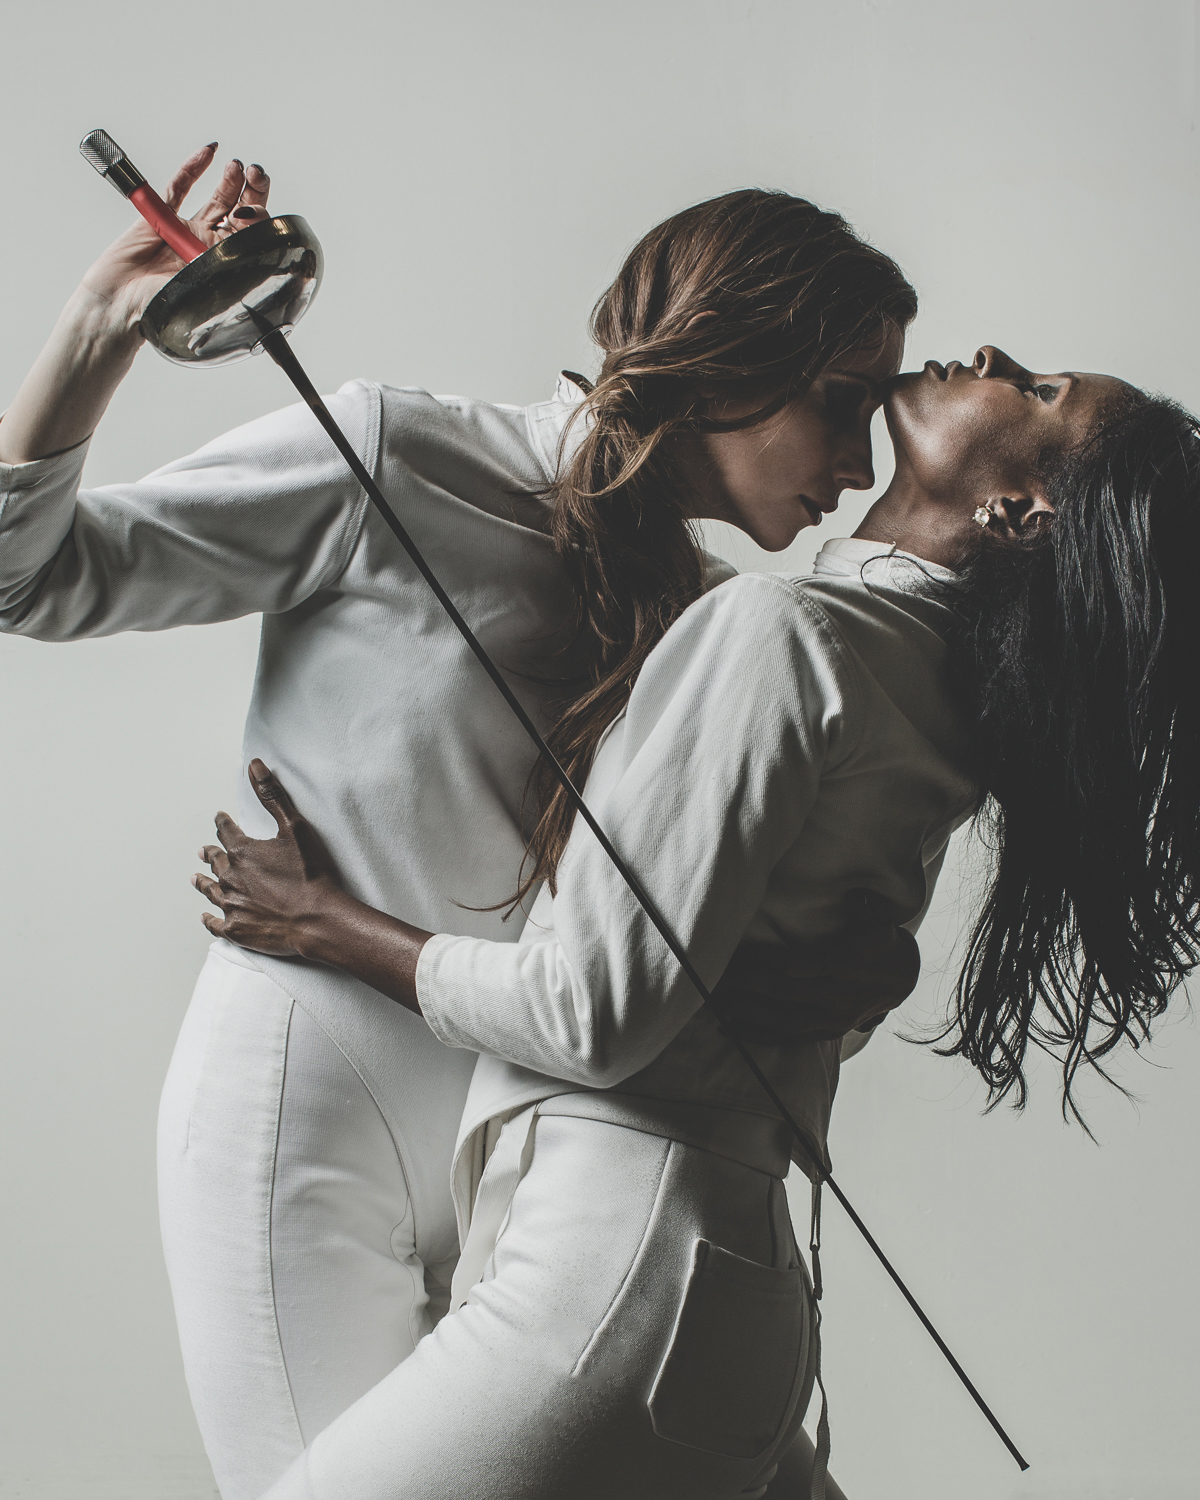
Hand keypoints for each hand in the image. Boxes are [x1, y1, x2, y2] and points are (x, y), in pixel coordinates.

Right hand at [81, 147, 272, 333]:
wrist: (122, 305)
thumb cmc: (165, 310)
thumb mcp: (211, 292)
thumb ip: (236, 272)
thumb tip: (262, 251)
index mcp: (229, 266)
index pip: (254, 235)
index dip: (260, 218)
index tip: (255, 213)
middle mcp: (212, 246)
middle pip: (241, 211)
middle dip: (252, 190)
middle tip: (255, 174)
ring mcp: (188, 229)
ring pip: (217, 197)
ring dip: (230, 179)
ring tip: (235, 166)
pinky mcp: (161, 216)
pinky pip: (180, 187)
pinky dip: (194, 168)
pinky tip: (209, 152)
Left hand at [192, 759, 344, 957]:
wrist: (318, 919)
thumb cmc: (311, 873)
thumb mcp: (295, 828)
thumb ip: (272, 796)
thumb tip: (254, 766)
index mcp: (242, 852)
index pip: (226, 832)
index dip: (223, 823)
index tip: (219, 818)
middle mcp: (230, 877)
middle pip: (215, 862)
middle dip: (210, 854)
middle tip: (203, 851)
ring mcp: (231, 905)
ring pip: (210, 891)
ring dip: (203, 882)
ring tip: (195, 877)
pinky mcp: (236, 929)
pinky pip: (215, 923)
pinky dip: (208, 918)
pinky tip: (205, 915)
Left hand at [711, 889, 920, 1045]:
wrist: (901, 979)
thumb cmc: (880, 942)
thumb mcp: (880, 922)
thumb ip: (867, 909)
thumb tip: (857, 896)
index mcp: (847, 967)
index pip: (799, 966)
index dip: (765, 962)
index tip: (736, 954)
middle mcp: (838, 997)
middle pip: (784, 992)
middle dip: (746, 985)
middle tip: (716, 977)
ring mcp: (832, 1019)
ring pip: (782, 1019)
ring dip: (747, 1012)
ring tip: (716, 1003)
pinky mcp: (827, 1033)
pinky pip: (789, 1037)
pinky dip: (759, 1034)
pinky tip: (732, 1028)